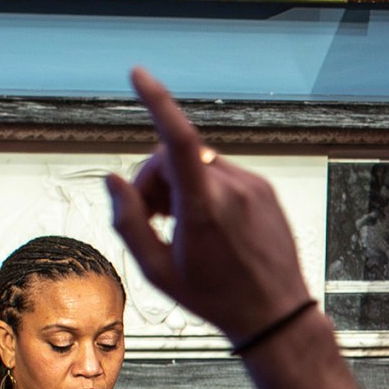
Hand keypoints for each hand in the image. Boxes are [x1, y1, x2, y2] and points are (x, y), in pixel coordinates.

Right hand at [105, 69, 314, 343]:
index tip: (139, 74)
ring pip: (198, 165)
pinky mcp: (265, 190)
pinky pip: (222, 175)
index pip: (177, 140)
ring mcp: (253, 187)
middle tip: (152, 217)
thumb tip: (113, 179)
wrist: (275, 314)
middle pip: (173, 158)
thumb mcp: (158, 271)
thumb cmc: (213, 297)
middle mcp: (232, 189)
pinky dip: (206, 189)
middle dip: (153, 179)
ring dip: (180, 184)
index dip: (157, 102)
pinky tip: (208, 224)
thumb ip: (129, 221)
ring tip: (180, 225)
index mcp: (203, 208)